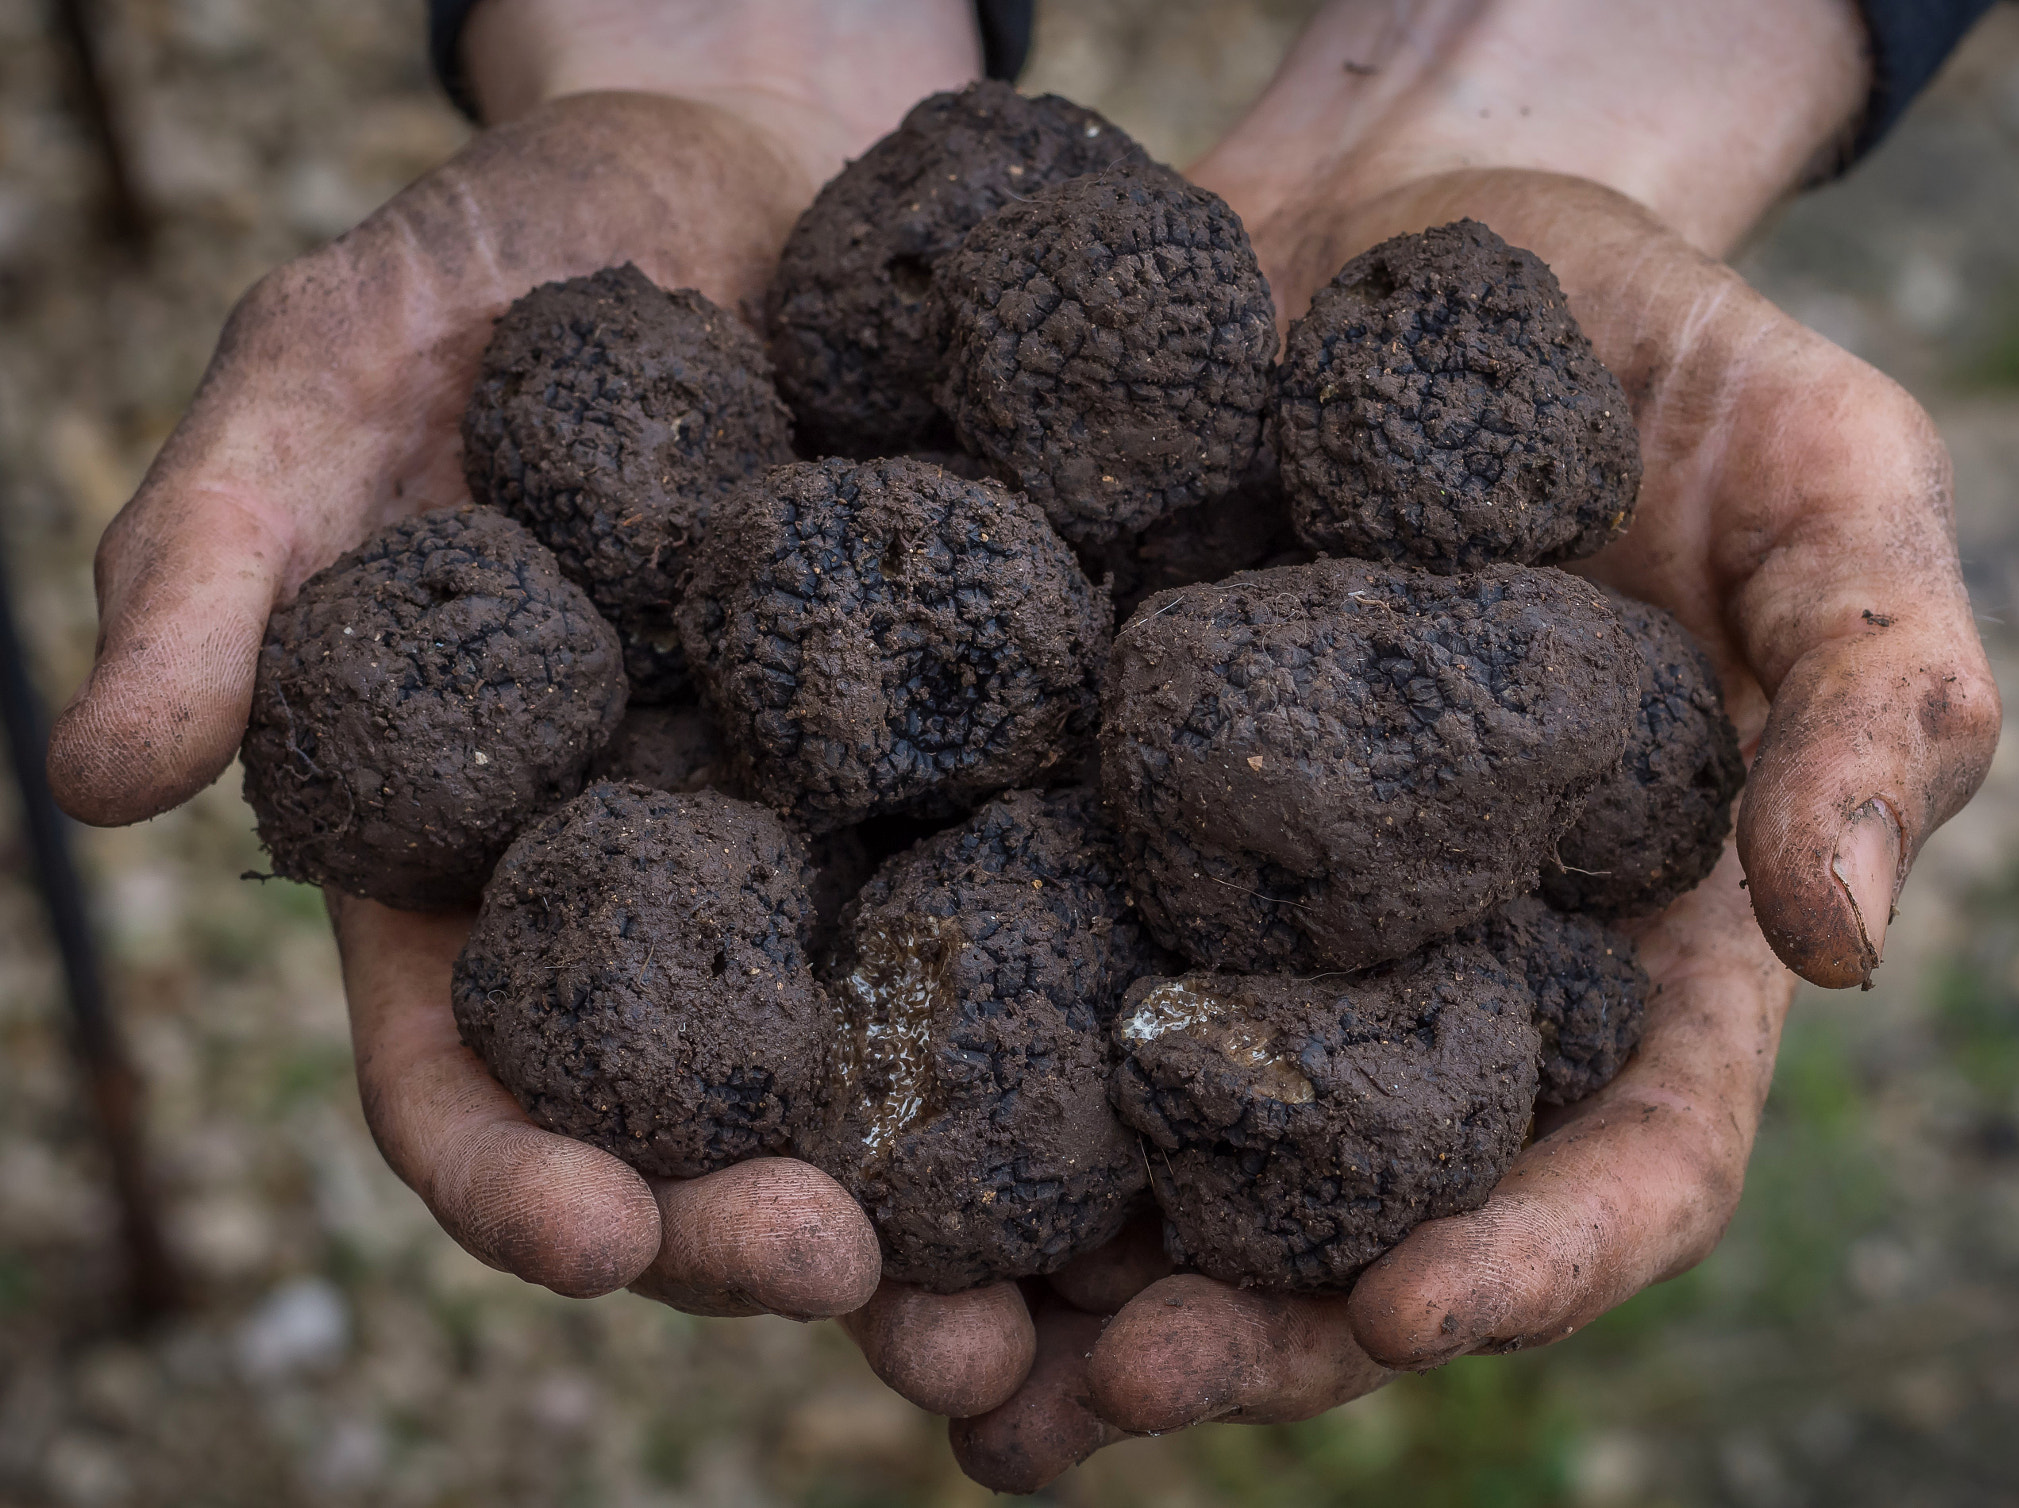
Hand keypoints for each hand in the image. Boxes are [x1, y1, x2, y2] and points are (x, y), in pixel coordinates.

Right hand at [47, 2, 980, 1310]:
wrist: (744, 164)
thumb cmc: (508, 263)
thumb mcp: (333, 371)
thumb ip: (218, 557)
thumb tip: (96, 771)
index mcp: (481, 848)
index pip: (469, 1065)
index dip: (516, 1172)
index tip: (593, 1241)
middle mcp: (660, 881)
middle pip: (689, 1117)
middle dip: (746, 1226)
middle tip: (849, 1284)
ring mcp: (832, 833)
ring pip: (876, 1063)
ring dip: (939, 1198)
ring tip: (1017, 1293)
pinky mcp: (980, 757)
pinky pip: (1037, 895)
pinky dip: (1085, 1006)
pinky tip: (1160, 1072)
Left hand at [920, 0, 2001, 1487]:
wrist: (1414, 218)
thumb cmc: (1655, 348)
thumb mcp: (1826, 482)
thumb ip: (1871, 687)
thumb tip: (1836, 933)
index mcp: (1619, 945)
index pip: (1615, 1160)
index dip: (1531, 1260)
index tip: (1406, 1314)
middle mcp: (1418, 967)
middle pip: (1348, 1209)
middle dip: (1234, 1323)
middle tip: (1105, 1390)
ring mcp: (1238, 899)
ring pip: (1154, 1138)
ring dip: (1042, 1267)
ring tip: (923, 1342)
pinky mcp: (1086, 801)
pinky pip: (1012, 959)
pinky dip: (933, 1069)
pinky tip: (836, 1139)